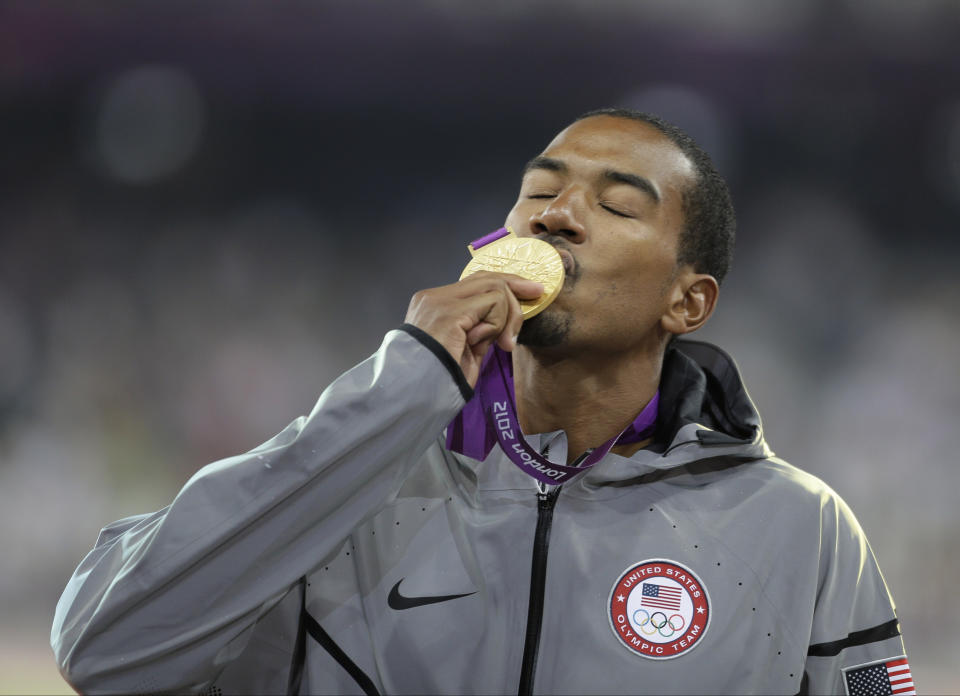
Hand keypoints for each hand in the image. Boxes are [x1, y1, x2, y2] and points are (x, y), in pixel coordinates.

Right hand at [405, 272, 543, 386]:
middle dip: (516, 292)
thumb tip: (507, 320)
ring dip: (506, 317)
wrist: (416, 395)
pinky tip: (484, 343)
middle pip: (487, 278)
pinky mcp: (450, 312)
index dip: (507, 284)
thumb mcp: (466, 349)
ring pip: (494, 288)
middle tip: (531, 306)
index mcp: (434, 304)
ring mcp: (440, 302)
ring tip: (500, 344)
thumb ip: (481, 330)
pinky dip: (498, 324)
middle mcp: (434, 297)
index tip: (532, 291)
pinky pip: (493, 303)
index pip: (476, 282)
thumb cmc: (440, 380)